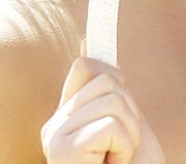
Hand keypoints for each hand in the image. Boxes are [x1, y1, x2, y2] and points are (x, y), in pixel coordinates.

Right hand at [41, 36, 165, 163]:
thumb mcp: (123, 123)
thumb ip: (109, 91)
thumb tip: (88, 39)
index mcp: (67, 116)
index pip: (84, 67)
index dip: (102, 58)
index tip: (95, 33)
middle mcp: (54, 125)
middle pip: (107, 80)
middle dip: (131, 112)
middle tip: (123, 144)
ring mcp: (55, 137)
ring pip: (113, 101)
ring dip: (130, 134)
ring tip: (118, 157)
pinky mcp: (63, 151)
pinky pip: (111, 126)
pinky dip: (124, 148)